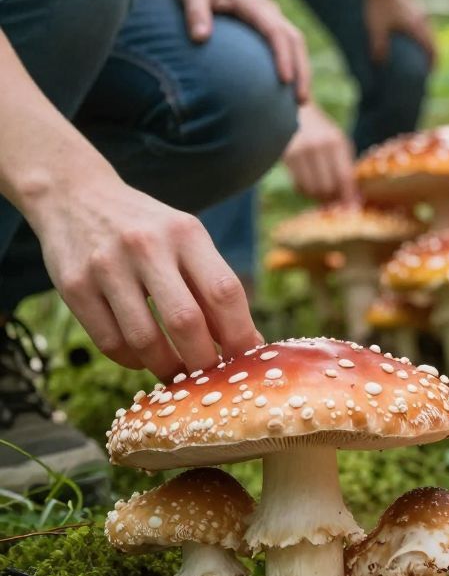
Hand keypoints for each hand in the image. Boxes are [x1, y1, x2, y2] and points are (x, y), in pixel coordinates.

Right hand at [33, 163, 260, 375]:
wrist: (75, 197)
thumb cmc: (146, 229)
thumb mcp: (184, 239)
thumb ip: (212, 285)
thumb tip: (248, 341)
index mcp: (185, 232)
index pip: (225, 291)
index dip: (240, 333)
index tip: (247, 361)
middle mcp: (146, 245)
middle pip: (185, 322)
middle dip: (204, 361)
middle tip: (210, 378)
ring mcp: (106, 265)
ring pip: (144, 340)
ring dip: (166, 368)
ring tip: (177, 374)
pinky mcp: (74, 286)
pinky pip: (110, 342)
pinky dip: (132, 361)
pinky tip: (142, 358)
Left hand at [178, 0, 310, 100]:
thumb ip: (196, 13)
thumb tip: (200, 38)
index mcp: (255, 5)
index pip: (276, 32)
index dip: (283, 56)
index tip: (285, 80)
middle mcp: (269, 11)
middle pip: (296, 41)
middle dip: (302, 70)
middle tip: (302, 101)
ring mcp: (271, 17)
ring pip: (296, 44)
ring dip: (302, 71)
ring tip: (301, 102)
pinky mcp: (268, 25)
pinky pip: (287, 45)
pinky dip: (293, 65)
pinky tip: (287, 90)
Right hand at [284, 100, 356, 202]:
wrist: (295, 112)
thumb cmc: (321, 131)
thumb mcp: (338, 141)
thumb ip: (346, 167)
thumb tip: (353, 198)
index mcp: (336, 141)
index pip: (344, 177)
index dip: (348, 196)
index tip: (352, 210)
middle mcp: (318, 146)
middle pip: (327, 187)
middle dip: (332, 197)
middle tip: (334, 198)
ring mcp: (300, 151)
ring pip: (311, 189)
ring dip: (318, 195)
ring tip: (321, 190)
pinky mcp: (286, 156)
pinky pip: (298, 185)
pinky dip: (305, 190)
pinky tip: (308, 182)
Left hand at [364, 0, 436, 63]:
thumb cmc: (377, 5)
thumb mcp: (376, 27)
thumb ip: (378, 45)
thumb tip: (379, 63)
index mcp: (416, 27)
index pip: (431, 48)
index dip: (433, 62)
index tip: (431, 73)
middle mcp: (420, 19)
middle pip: (432, 40)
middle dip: (431, 54)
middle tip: (426, 65)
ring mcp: (417, 10)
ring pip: (426, 30)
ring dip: (425, 41)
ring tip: (418, 51)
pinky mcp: (411, 5)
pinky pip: (420, 22)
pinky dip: (419, 32)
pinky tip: (409, 33)